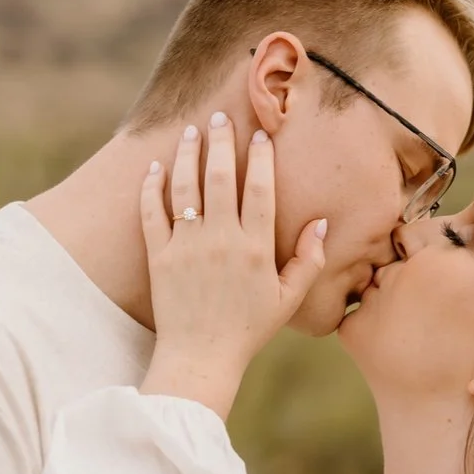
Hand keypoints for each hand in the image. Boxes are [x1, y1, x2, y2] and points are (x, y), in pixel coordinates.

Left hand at [138, 113, 327, 418]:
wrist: (201, 357)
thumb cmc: (249, 328)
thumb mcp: (289, 298)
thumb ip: (309, 259)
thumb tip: (321, 222)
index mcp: (255, 247)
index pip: (259, 189)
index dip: (260, 158)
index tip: (260, 134)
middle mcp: (221, 240)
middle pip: (221, 177)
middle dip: (221, 142)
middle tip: (220, 116)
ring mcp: (187, 246)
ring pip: (185, 187)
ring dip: (187, 154)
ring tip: (189, 131)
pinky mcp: (159, 256)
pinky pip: (152, 212)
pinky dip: (152, 187)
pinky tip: (156, 167)